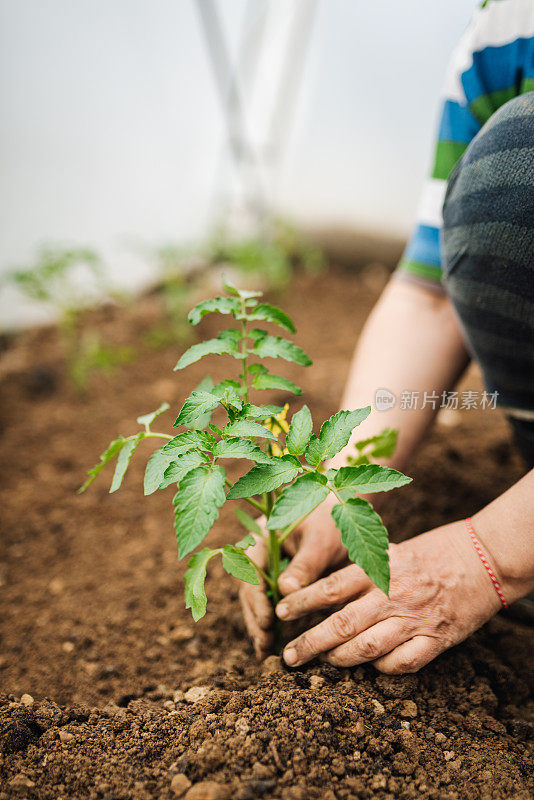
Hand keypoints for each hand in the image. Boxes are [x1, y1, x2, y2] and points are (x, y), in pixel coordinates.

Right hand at [239, 496, 346, 657]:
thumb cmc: (333, 521)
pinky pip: (270, 602)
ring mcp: (267, 567)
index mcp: (262, 536)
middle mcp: (259, 553)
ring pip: (256, 599)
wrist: (345, 511)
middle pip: (249, 589)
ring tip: (266, 651)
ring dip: (259, 624)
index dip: (257, 597)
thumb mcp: (322, 540)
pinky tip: (273, 643)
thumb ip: (305, 563)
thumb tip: (285, 591)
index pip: (250, 570)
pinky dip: (270, 622)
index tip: (269, 621)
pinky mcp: (279, 579)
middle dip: (255, 618)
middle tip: (265, 645)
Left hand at [275, 520, 502, 673]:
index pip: (330, 588)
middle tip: (288, 655)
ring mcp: (414, 619)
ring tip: (323, 661)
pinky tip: (372, 669)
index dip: (301, 602)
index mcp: (379, 568)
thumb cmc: (433, 551)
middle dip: (309, 643)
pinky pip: (403, 664)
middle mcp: (392, 595)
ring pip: (367, 649)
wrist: (484, 558)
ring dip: (340, 659)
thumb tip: (327, 592)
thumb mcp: (392, 549)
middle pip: (341, 624)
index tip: (280, 612)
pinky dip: (383, 670)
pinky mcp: (437, 639)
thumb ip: (363, 568)